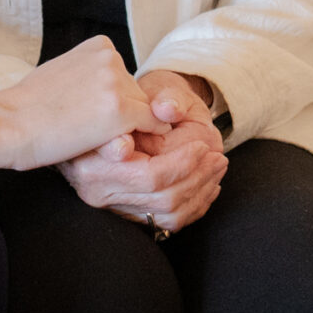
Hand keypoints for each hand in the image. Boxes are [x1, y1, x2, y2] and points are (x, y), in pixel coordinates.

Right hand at [0, 37, 162, 171]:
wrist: (8, 124)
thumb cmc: (28, 105)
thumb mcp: (63, 72)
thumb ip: (90, 74)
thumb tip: (112, 90)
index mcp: (99, 45)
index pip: (124, 77)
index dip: (109, 99)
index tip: (83, 110)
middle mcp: (111, 58)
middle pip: (137, 93)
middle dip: (121, 112)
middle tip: (87, 127)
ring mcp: (117, 84)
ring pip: (145, 111)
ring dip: (128, 127)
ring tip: (91, 135)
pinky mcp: (123, 111)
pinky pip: (154, 126)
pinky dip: (143, 138)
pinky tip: (116, 144)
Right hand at [59, 67, 226, 233]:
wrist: (101, 118)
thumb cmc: (123, 101)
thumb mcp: (140, 92)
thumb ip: (156, 100)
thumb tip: (168, 110)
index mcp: (93, 163)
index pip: (149, 175)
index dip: (182, 163)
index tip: (202, 146)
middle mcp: (98, 191)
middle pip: (162, 197)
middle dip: (198, 177)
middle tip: (219, 158)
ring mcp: (112, 205)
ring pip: (168, 213)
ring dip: (201, 193)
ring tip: (216, 169)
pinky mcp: (126, 213)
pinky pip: (167, 221)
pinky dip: (194, 206)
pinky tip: (207, 187)